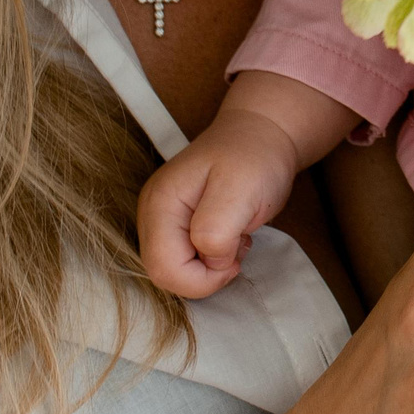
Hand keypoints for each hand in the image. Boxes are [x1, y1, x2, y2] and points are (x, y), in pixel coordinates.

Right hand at [137, 108, 302, 296]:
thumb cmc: (254, 158)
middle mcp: (152, 213)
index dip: (202, 278)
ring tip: (235, 237)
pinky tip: (229, 237)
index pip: (163, 269)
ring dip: (210, 266)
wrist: (262, 134)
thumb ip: (216, 231)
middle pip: (164, 273)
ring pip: (175, 271)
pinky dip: (211, 259)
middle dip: (205, 274)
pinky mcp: (176, 225)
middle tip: (237, 247)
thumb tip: (209, 260)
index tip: (235, 257)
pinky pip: (185, 261)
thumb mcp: (240, 191)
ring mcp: (161, 219)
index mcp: (160, 204)